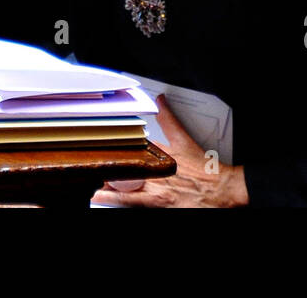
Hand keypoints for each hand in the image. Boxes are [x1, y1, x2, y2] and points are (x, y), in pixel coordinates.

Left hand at [91, 96, 247, 206]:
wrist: (221, 190)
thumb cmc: (203, 168)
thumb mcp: (184, 140)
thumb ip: (169, 120)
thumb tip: (160, 100)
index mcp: (157, 155)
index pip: (129, 147)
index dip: (111, 145)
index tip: (94, 141)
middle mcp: (154, 173)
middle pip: (122, 170)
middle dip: (105, 168)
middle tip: (86, 164)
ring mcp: (155, 192)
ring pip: (123, 190)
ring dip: (105, 188)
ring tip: (87, 185)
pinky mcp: (157, 206)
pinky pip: (133, 205)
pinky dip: (117, 203)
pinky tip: (102, 200)